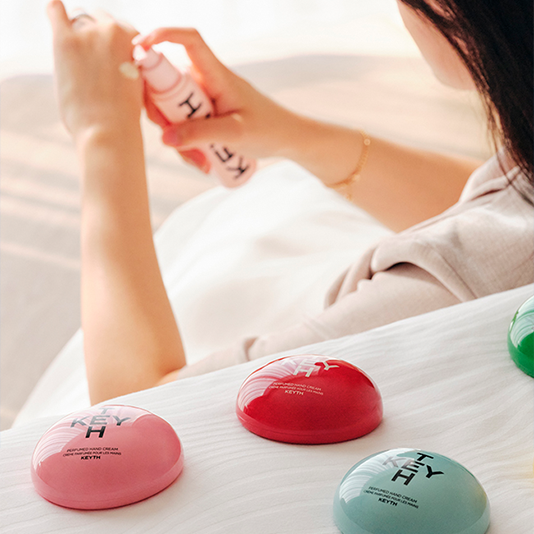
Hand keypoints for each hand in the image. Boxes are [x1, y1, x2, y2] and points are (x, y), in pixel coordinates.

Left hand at [47, 1, 142, 140]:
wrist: (109, 130)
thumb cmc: (122, 116)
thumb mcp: (136, 84)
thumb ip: (127, 63)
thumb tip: (113, 58)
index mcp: (133, 40)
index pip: (120, 27)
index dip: (113, 43)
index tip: (110, 59)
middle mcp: (112, 30)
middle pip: (99, 19)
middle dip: (95, 36)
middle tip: (93, 62)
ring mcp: (88, 34)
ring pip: (79, 20)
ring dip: (77, 35)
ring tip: (78, 61)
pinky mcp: (65, 41)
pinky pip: (56, 11)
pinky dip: (56, 12)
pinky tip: (56, 17)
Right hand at [136, 28, 299, 170]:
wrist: (286, 140)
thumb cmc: (268, 129)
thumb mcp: (235, 134)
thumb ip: (201, 135)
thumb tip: (165, 137)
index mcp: (217, 75)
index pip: (190, 41)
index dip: (163, 36)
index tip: (139, 47)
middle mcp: (206, 82)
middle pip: (167, 84)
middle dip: (162, 114)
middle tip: (172, 140)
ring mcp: (203, 100)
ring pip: (172, 111)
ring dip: (177, 138)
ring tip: (200, 161)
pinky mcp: (204, 116)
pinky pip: (183, 127)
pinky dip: (187, 145)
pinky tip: (203, 161)